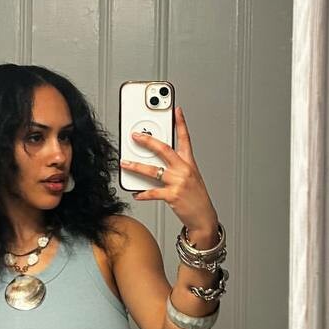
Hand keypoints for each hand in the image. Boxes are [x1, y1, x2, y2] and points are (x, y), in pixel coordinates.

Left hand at [120, 104, 218, 237]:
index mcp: (189, 162)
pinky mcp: (173, 195)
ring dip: (136, 166)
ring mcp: (179, 182)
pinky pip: (153, 192)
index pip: (185, 138)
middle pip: (164, 149)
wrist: (204, 217)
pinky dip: (142, 193)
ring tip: (125, 163)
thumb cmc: (196, 197)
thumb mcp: (190, 177)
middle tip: (135, 136)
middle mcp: (184, 169)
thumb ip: (175, 167)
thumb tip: (155, 161)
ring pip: (153, 170)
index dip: (181, 123)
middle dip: (148, 141)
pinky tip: (136, 193)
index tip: (176, 110)